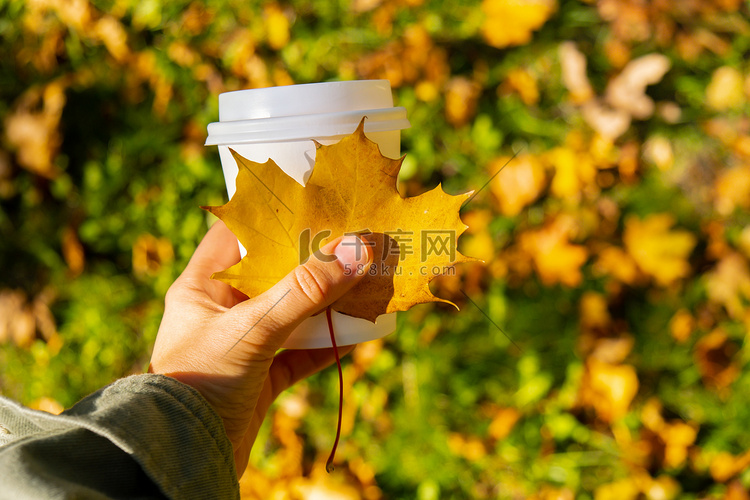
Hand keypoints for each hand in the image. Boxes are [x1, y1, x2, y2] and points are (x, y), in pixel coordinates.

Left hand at [149, 221, 369, 476]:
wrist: (183, 456)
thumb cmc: (201, 381)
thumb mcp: (253, 328)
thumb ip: (304, 290)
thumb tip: (358, 248)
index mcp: (202, 288)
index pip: (235, 236)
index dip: (271, 217)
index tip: (311, 201)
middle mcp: (222, 312)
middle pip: (273, 274)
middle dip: (313, 260)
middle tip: (352, 238)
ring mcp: (243, 345)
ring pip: (293, 314)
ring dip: (328, 302)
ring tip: (366, 281)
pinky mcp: (260, 378)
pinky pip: (300, 353)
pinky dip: (328, 343)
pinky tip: (359, 332)